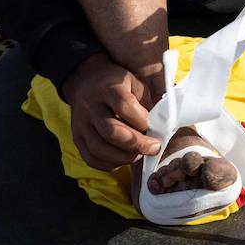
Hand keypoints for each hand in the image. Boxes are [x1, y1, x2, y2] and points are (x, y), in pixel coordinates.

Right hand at [60, 52, 161, 170]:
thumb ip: (150, 99)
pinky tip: (124, 159)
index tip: (153, 126)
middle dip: (136, 143)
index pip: (123, 105)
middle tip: (154, 147)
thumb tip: (167, 121)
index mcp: (108, 88)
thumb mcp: (136, 81)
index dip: (141, 119)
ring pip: (99, 148)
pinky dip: (109, 164)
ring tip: (140, 154)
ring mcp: (81, 123)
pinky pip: (91, 158)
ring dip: (124, 157)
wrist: (86, 80)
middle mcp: (91, 106)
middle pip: (110, 130)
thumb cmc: (118, 84)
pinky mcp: (77, 137)